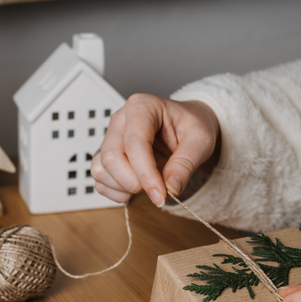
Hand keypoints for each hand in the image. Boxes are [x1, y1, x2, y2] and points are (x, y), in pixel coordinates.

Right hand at [91, 94, 219, 205]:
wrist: (187, 126)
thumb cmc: (191, 125)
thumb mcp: (200, 140)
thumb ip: (186, 163)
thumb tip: (171, 186)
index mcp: (143, 107)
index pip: (135, 142)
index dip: (146, 173)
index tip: (160, 194)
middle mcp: (121, 120)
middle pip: (111, 156)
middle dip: (133, 182)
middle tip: (158, 190)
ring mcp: (111, 137)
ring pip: (100, 168)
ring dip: (123, 187)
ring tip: (148, 185)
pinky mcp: (107, 154)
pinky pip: (99, 178)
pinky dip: (114, 191)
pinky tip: (134, 189)